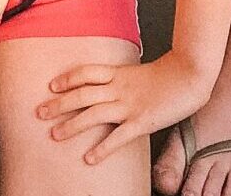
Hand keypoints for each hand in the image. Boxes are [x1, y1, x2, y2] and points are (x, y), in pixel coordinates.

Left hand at [38, 49, 212, 164]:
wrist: (190, 73)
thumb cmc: (168, 73)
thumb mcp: (139, 71)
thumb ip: (123, 78)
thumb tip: (110, 85)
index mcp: (119, 72)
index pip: (86, 72)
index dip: (67, 78)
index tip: (51, 86)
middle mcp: (119, 87)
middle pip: (82, 93)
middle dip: (59, 103)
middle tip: (40, 112)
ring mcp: (129, 104)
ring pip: (93, 114)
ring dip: (72, 125)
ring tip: (55, 135)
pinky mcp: (142, 121)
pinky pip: (118, 137)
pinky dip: (102, 148)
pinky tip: (89, 158)